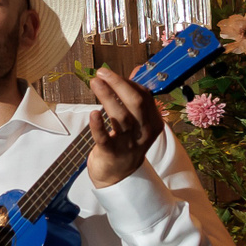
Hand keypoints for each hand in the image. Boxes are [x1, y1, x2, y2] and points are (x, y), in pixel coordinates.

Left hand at [86, 66, 160, 187]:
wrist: (118, 176)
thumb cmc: (125, 144)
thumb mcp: (136, 121)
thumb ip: (136, 97)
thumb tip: (138, 69)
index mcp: (153, 122)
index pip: (145, 96)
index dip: (128, 82)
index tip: (110, 72)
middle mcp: (144, 132)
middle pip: (136, 103)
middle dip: (119, 84)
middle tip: (102, 72)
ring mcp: (128, 143)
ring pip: (121, 117)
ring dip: (107, 97)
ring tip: (95, 83)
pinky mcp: (111, 153)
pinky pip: (105, 137)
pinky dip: (98, 125)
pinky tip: (93, 113)